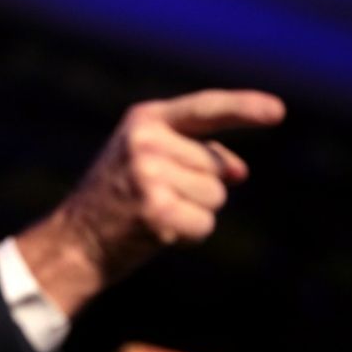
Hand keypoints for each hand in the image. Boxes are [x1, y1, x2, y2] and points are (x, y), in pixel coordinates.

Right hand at [17, 89, 284, 315]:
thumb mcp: (147, 161)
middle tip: (154, 199)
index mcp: (144, 120)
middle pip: (218, 167)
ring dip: (193, 213)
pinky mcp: (155, 209)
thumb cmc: (117, 201)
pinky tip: (156, 232)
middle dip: (199, 188)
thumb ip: (194, 155)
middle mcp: (146, 141)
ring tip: (153, 214)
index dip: (245, 109)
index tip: (278, 112)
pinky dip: (189, 236)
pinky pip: (205, 224)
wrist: (73, 242)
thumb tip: (242, 172)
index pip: (206, 109)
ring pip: (215, 197)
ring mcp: (149, 174)